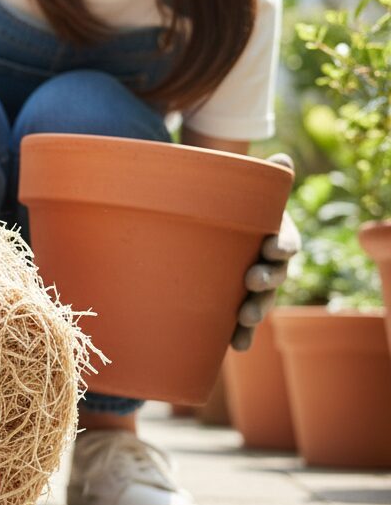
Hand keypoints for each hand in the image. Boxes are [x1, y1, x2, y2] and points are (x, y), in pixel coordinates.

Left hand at [232, 153, 299, 350]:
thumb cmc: (234, 202)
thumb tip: (281, 158)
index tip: (274, 248)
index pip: (285, 241)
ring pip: (261, 300)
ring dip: (255, 311)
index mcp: (275, 234)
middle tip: (253, 282)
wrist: (218, 218)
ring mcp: (255, 282)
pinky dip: (240, 333)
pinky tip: (235, 345)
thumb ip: (260, 176)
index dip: (282, 245)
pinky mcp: (237, 297)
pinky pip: (241, 319)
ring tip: (244, 318)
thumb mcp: (245, 187)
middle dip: (266, 281)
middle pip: (275, 274)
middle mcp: (270, 261)